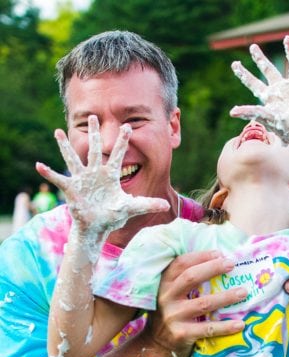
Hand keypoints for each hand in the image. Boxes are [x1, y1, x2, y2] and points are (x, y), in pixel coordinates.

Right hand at [35, 115, 168, 258]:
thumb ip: (147, 204)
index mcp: (110, 175)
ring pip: (73, 159)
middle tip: (93, 115)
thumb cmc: (114, 215)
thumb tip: (167, 207)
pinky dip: (49, 173)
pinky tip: (39, 165)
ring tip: (58, 131)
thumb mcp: (131, 208)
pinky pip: (58, 179)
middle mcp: (95, 173)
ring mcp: (82, 179)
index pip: (119, 155)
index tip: (128, 126)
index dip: (123, 141)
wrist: (98, 225)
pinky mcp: (72, 189)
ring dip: (65, 146)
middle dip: (94, 133)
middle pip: (95, 149)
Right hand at [147, 251, 246, 356]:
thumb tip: (217, 261)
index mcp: (165, 283)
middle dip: (213, 268)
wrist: (156, 345)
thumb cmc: (171, 312)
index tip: (220, 253)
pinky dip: (225, 326)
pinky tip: (240, 324)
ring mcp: (173, 316)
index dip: (200, 256)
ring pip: (203, 303)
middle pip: (191, 277)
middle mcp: (167, 297)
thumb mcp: (171, 293)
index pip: (181, 263)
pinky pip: (208, 328)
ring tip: (243, 292)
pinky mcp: (182, 334)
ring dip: (226, 297)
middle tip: (232, 264)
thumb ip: (186, 279)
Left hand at [230, 35, 288, 153]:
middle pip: (268, 70)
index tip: (235, 64)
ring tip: (287, 38)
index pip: (253, 83)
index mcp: (269, 96)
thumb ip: (250, 112)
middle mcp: (280, 89)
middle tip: (253, 47)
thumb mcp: (266, 118)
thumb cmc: (285, 128)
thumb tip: (232, 111)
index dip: (244, 74)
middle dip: (260, 59)